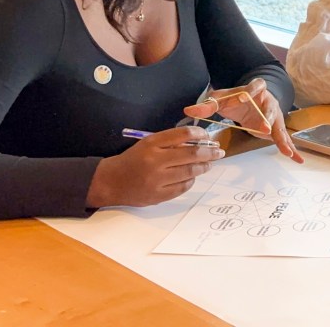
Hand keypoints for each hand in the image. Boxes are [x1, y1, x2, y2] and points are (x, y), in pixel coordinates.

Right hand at [86, 126, 224, 207]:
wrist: (110, 182)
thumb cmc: (132, 159)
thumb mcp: (148, 144)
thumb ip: (170, 142)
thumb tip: (198, 141)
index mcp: (151, 144)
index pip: (183, 134)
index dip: (200, 134)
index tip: (207, 136)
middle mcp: (155, 161)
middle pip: (191, 154)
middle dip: (209, 152)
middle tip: (220, 151)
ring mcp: (156, 180)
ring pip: (189, 172)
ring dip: (203, 167)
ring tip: (209, 163)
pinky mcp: (157, 196)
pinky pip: (182, 187)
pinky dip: (191, 180)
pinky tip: (193, 176)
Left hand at [184, 78, 303, 163]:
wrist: (250, 102)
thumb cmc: (236, 99)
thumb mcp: (221, 100)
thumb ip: (207, 105)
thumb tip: (188, 110)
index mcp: (256, 89)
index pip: (255, 86)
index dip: (251, 91)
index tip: (243, 97)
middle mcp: (269, 102)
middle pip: (270, 108)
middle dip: (268, 119)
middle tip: (264, 128)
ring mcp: (275, 116)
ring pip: (279, 127)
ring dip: (282, 138)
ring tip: (286, 150)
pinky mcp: (276, 129)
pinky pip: (283, 139)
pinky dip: (290, 149)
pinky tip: (296, 159)